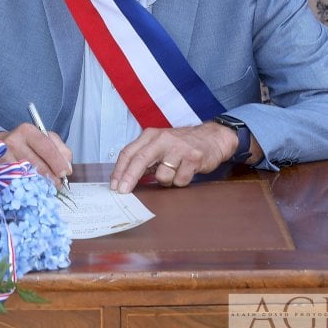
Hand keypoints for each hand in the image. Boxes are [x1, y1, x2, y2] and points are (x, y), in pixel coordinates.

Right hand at [0, 123, 72, 187]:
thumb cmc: (24, 144)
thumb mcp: (43, 139)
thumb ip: (60, 149)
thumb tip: (67, 166)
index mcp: (27, 131)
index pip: (46, 147)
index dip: (58, 162)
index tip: (66, 173)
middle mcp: (14, 142)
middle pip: (38, 164)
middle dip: (52, 177)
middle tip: (59, 183)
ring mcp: (4, 157)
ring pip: (29, 176)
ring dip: (42, 184)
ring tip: (48, 185)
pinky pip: (19, 183)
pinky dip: (29, 187)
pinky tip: (33, 187)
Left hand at [109, 121, 236, 193]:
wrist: (213, 137)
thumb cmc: (181, 145)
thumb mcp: (160, 145)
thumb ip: (144, 158)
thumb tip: (125, 179)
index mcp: (150, 135)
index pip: (129, 152)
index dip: (119, 170)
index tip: (114, 185)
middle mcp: (163, 139)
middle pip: (140, 160)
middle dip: (129, 178)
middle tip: (122, 192)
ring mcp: (179, 148)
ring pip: (162, 175)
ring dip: (166, 181)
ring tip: (174, 172)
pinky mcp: (194, 158)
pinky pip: (180, 180)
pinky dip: (180, 181)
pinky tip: (186, 172)